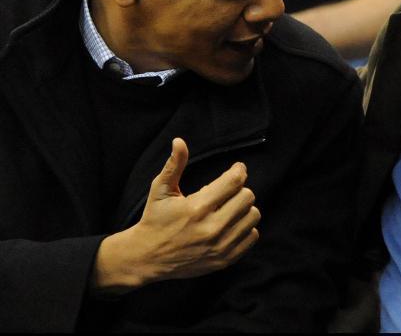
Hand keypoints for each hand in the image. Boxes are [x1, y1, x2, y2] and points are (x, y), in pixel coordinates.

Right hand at [92, 138, 260, 293]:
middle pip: (247, 197)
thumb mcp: (160, 190)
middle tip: (228, 190)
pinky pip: (252, 236)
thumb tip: (179, 141)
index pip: (234, 182)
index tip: (237, 168)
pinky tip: (230, 224)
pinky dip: (245, 227)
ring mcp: (220, 246)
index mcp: (197, 207)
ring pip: (253, 216)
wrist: (148, 258)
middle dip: (239, 189)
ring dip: (244, 208)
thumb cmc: (155, 219)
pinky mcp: (224, 260)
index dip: (239, 170)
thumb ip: (174, 165)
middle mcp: (211, 228)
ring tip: (228, 207)